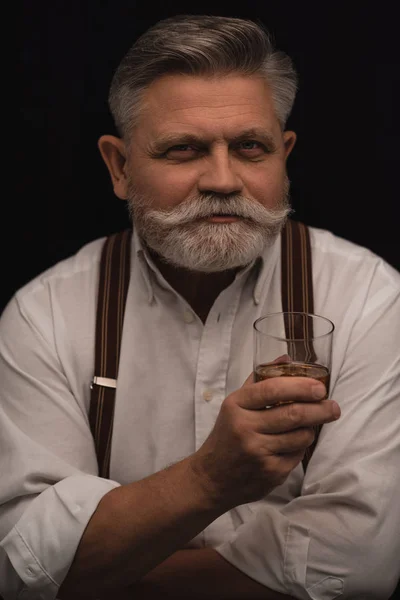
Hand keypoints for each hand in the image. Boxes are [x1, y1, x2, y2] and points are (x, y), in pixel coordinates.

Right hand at [189, 374, 339, 509]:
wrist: (212, 477)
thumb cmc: (228, 434)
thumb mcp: (235, 404)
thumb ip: (260, 380)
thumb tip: (287, 358)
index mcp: (236, 405)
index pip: (272, 389)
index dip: (300, 386)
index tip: (320, 387)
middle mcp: (245, 427)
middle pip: (293, 414)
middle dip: (320, 409)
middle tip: (333, 406)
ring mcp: (258, 452)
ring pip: (300, 436)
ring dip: (311, 429)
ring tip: (311, 425)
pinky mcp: (269, 472)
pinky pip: (297, 455)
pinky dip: (301, 447)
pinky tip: (293, 444)